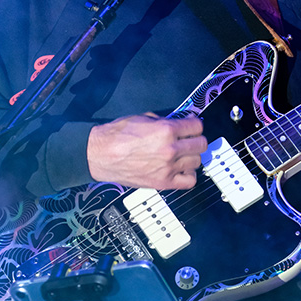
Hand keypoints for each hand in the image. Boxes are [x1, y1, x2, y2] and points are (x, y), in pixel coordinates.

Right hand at [87, 114, 207, 189]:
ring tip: (182, 154)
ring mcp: (168, 168)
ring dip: (191, 157)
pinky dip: (188, 175)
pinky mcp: (163, 183)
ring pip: (197, 162)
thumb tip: (180, 122)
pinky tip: (180, 169)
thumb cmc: (116, 136)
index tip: (191, 126)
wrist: (99, 155)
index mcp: (166, 130)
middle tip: (188, 139)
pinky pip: (189, 181)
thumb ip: (164, 121)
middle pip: (201, 144)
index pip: (197, 126)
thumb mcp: (143, 117)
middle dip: (195, 139)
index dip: (194, 124)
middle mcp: (170, 149)